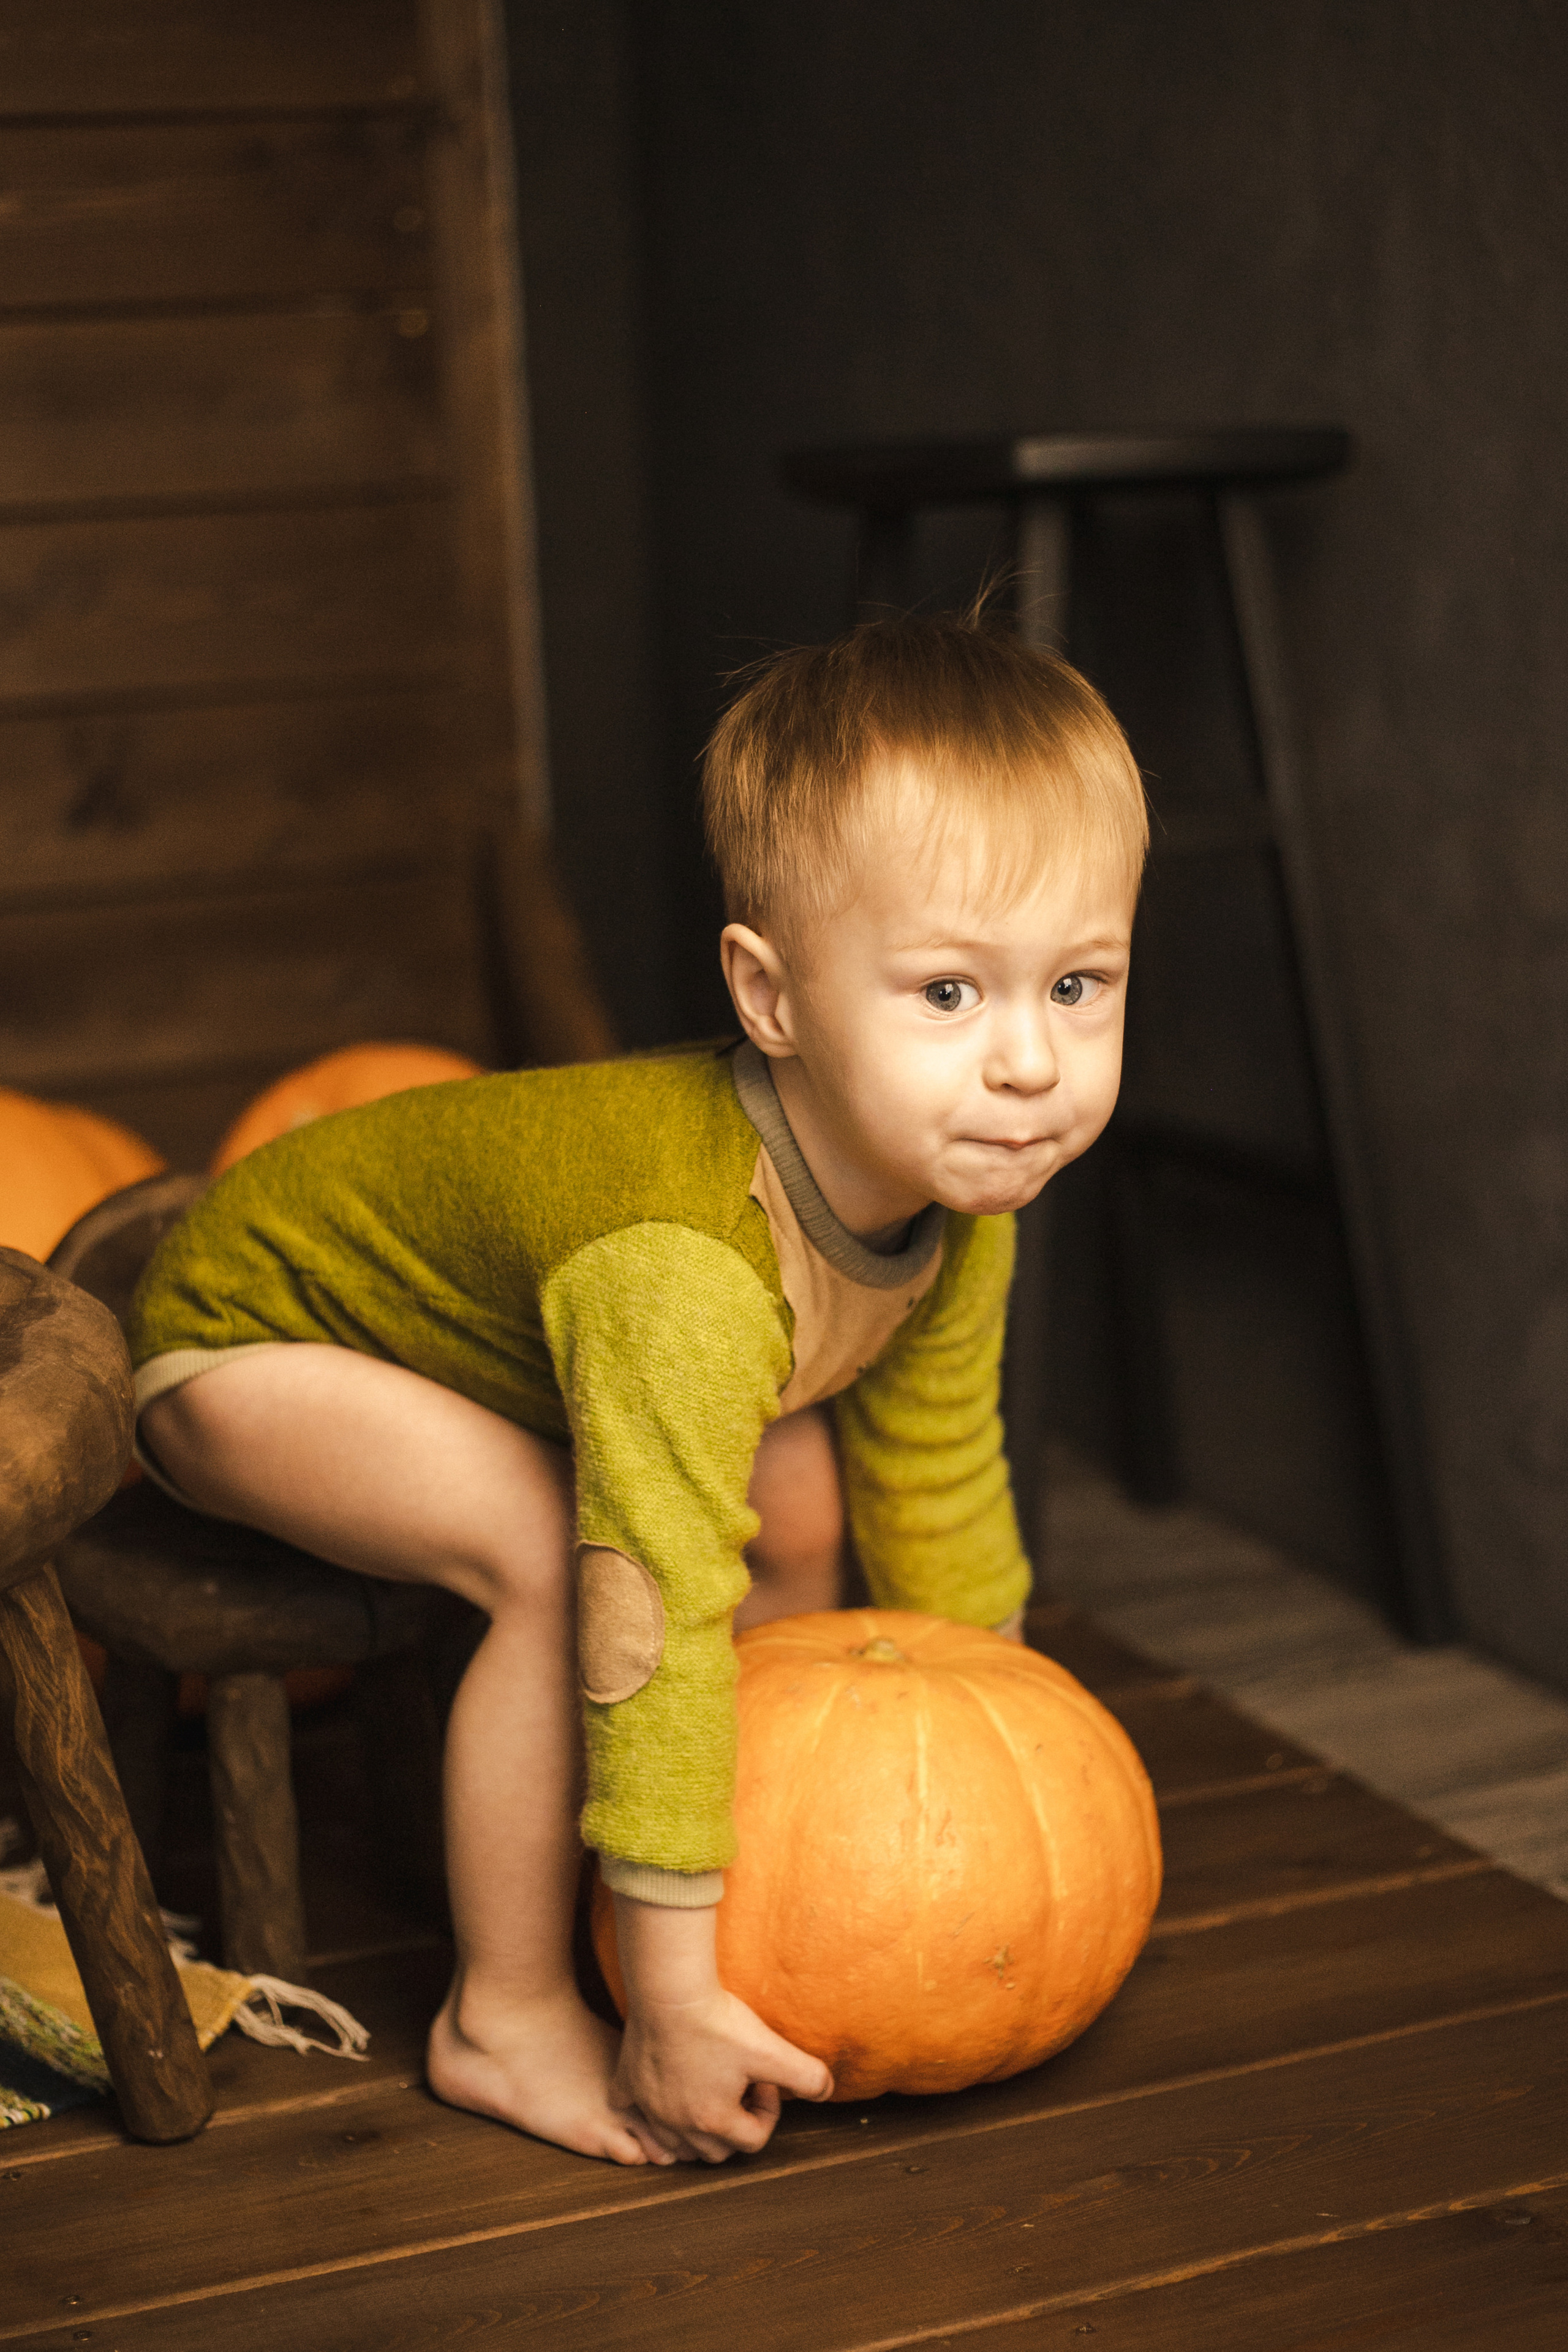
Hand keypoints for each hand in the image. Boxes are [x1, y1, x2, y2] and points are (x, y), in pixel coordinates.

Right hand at [609, 1896, 832, 2162]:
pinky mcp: (627, 2084)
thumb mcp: (771, 2049)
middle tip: (741, 2088)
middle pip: (714, 2151)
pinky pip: (632, 2113)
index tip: (767, 2080)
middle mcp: (677, 2123)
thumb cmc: (717, 2021)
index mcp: (713, 2120)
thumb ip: (807, 2075)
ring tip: (710, 2092)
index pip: (752, 2140)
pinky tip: (661, 2091)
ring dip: (695, 2129)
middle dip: (735, 2127)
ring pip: (673, 2143)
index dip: (769, 2112)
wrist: (668, 1990)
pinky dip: (646, 2113)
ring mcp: (648, 2106)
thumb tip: (828, 2090)